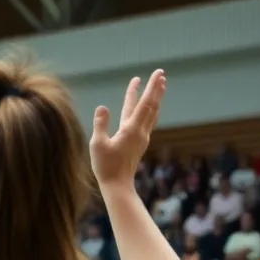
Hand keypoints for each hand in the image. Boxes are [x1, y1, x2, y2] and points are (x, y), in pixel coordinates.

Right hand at [90, 69, 165, 186]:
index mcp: (130, 129)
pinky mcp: (140, 144)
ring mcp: (142, 138)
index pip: (143, 103)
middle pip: (151, 106)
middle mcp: (140, 131)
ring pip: (152, 113)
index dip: (150, 87)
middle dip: (155, 89)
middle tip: (161, 74)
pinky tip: (152, 110)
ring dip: (156, 99)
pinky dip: (152, 111)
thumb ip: (100, 124)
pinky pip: (149, 122)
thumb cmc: (105, 166)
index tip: (157, 73)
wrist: (118, 185)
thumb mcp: (98, 144)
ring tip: (160, 86)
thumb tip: (102, 107)